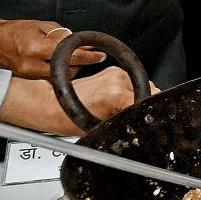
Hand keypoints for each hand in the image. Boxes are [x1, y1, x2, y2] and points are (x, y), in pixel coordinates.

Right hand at [0, 19, 104, 78]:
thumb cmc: (17, 30)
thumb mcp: (44, 27)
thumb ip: (66, 36)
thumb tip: (84, 45)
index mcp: (38, 48)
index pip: (71, 56)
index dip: (89, 57)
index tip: (99, 56)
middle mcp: (33, 64)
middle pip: (68, 70)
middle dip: (81, 63)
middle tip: (86, 54)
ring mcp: (30, 74)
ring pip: (60, 76)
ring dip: (71, 68)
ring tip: (71, 57)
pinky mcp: (28, 78)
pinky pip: (50, 78)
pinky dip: (58, 71)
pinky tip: (59, 63)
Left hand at [0, 68, 158, 135]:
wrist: (49, 103)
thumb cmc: (66, 118)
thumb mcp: (100, 128)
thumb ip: (125, 124)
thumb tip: (140, 125)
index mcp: (115, 94)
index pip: (149, 101)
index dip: (150, 114)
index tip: (147, 121)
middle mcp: (117, 79)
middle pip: (149, 92)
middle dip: (144, 105)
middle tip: (130, 117)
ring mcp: (116, 73)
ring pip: (142, 86)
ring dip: (138, 97)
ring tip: (120, 109)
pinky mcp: (113, 70)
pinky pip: (132, 83)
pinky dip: (130, 92)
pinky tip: (117, 101)